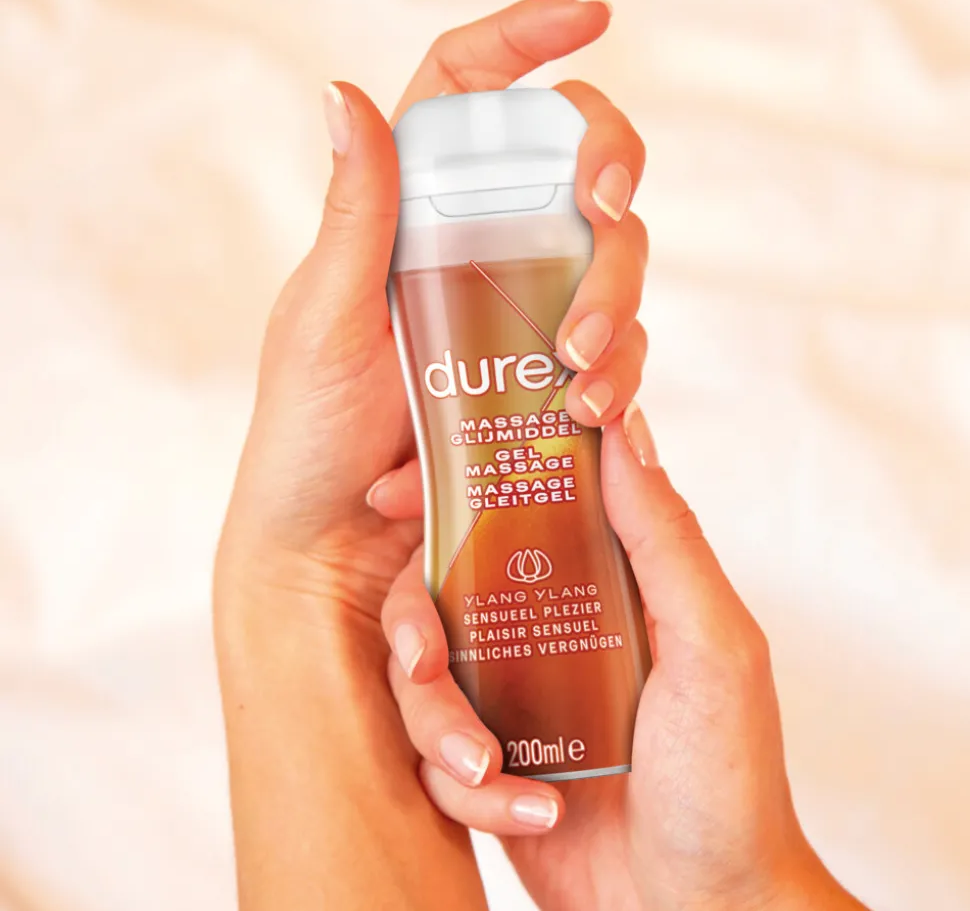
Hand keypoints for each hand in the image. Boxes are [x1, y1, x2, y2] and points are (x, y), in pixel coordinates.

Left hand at [213, 0, 650, 909]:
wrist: (331, 552)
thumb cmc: (306, 437)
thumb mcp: (323, 319)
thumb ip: (353, 211)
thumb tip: (340, 88)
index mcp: (412, 218)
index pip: (470, 98)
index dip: (528, 40)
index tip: (591, 17)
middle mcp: (476, 257)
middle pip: (573, 176)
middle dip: (607, 183)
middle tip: (602, 221)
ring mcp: (520, 323)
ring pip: (612, 268)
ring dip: (618, 302)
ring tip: (578, 372)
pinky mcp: (548, 388)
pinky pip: (615, 357)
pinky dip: (619, 375)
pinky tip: (593, 414)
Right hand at [374, 411, 870, 910]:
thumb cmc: (727, 779)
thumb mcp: (712, 646)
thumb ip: (666, 538)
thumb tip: (624, 427)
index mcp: (598, 578)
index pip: (513, 502)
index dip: (450, 485)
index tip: (398, 490)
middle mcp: (547, 622)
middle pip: (440, 585)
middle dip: (415, 622)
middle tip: (423, 661)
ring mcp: (513, 690)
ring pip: (423, 672)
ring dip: (440, 725)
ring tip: (485, 766)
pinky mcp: (490, 755)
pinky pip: (433, 748)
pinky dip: (467, 784)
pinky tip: (527, 808)